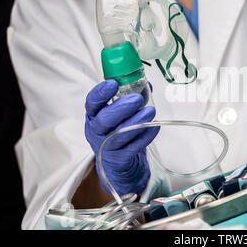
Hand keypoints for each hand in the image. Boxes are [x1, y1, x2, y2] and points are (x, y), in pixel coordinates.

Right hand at [84, 80, 158, 195]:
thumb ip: (131, 97)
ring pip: (119, 135)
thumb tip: (146, 84)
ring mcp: (107, 147)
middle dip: (121, 108)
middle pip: (104, 120)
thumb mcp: (120, 113)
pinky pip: (133, 147)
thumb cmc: (119, 131)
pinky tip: (154, 126)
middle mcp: (97, 132)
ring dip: (136, 121)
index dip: (101, 93)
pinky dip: (145, 136)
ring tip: (150, 111)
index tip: (113, 83)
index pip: (92, 103)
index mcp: (94, 116)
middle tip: (137, 98)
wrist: (119, 163)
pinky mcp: (120, 159)